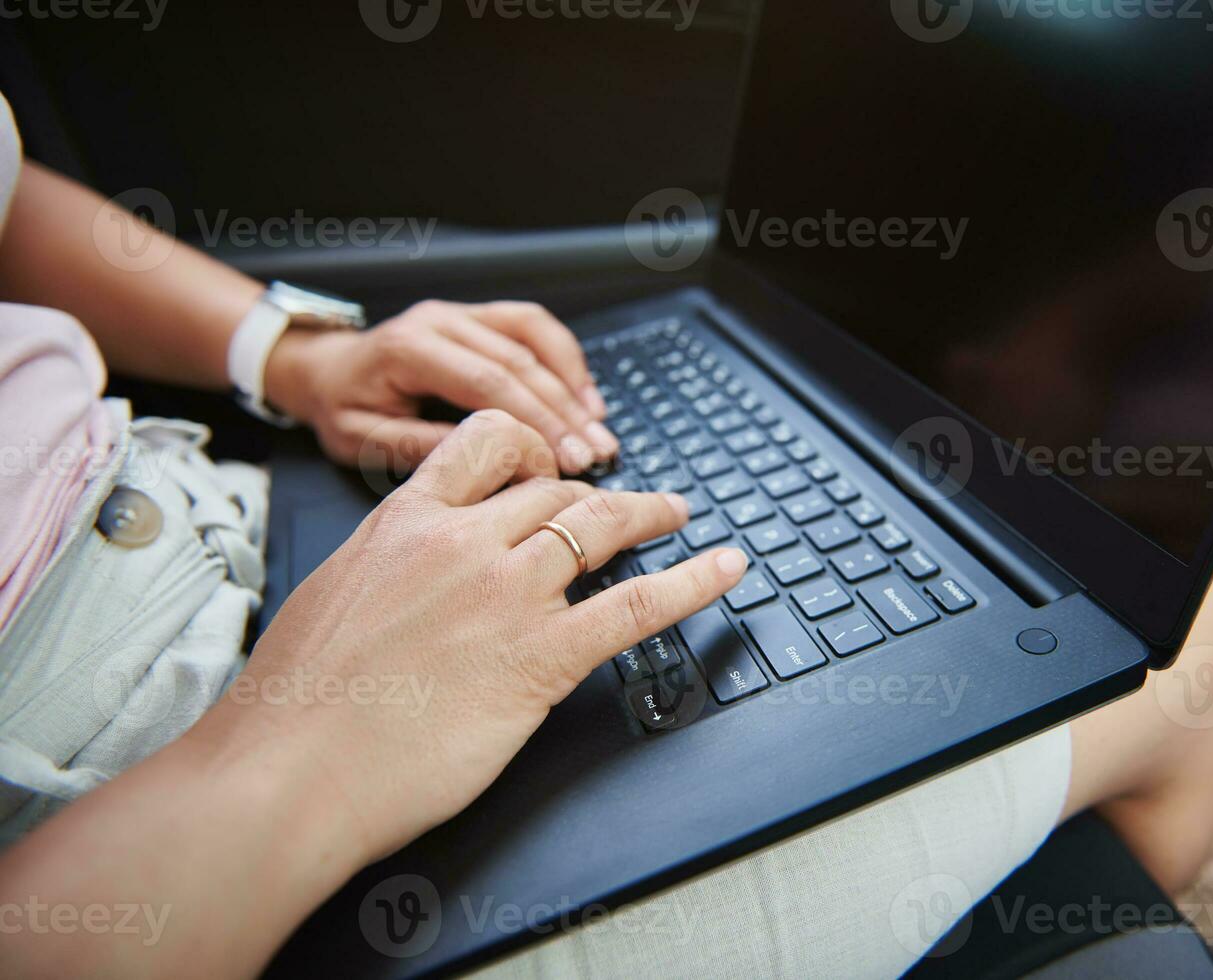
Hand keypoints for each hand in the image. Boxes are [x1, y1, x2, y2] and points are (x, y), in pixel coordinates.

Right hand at [200, 410, 747, 859]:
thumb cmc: (294, 703)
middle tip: (627, 504)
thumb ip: (391, 570)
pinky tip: (724, 569)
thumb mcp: (335, 598)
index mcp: (405, 521)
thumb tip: (421, 580)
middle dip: (598, 493)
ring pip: (601, 526)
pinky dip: (692, 583)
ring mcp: (508, 595)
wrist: (287, 769)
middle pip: (555, 490)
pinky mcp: (542, 657)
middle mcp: (464, 542)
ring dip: (651, 515)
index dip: (534, 447)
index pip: (488, 445)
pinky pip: (637, 606)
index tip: (553, 464)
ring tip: (676, 515)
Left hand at [263, 299, 617, 473]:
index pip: (488, 382)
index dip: (535, 421)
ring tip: (600, 427)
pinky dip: (566, 359)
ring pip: (535, 338)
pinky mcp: (480, 318)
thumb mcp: (361, 440)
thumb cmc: (341, 407)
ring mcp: (463, 314)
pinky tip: (586, 395)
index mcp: (409, 348)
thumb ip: (418, 446)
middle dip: (564, 412)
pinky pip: (533, 327)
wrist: (324, 370)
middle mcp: (440, 320)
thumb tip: (485, 460)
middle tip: (596, 453)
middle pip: (520, 361)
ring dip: (574, 384)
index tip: (565, 460)